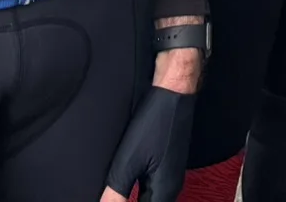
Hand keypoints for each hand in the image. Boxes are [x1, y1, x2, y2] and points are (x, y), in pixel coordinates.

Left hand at [99, 83, 195, 201]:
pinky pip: (151, 188)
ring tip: (115, 192)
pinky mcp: (167, 165)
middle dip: (128, 201)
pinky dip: (138, 190)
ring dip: (132, 198)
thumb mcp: (128, 162)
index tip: (114, 198)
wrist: (174, 94)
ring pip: (149, 198)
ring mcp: (170, 176)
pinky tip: (126, 184)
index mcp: (164, 192)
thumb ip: (116, 194)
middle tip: (112, 195)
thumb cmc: (154, 123)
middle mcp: (171, 188)